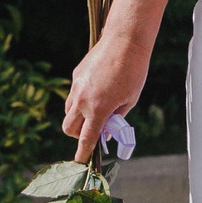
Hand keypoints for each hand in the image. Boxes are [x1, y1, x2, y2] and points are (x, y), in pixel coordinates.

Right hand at [61, 29, 150, 162]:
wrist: (125, 40)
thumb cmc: (134, 71)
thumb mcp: (130, 100)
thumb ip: (116, 118)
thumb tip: (107, 130)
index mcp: (98, 109)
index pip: (86, 138)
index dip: (82, 153)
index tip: (79, 162)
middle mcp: (82, 99)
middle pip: (69, 128)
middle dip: (77, 135)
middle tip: (91, 132)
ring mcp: (77, 86)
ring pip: (68, 111)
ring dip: (77, 118)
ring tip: (96, 111)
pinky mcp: (77, 75)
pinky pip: (74, 94)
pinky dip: (81, 100)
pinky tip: (98, 90)